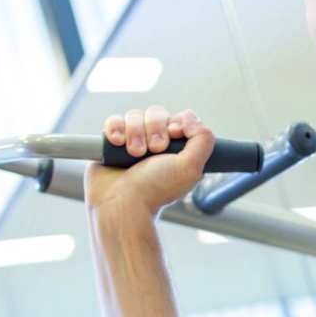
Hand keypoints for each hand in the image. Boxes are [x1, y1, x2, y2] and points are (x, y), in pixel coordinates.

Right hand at [83, 106, 214, 217]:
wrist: (122, 202)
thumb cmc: (155, 189)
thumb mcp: (190, 168)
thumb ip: (203, 141)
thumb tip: (192, 119)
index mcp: (178, 151)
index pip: (181, 119)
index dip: (177, 122)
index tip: (174, 135)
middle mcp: (157, 145)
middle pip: (157, 114)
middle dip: (155, 129)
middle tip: (154, 151)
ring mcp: (134, 142)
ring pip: (135, 116)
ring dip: (135, 132)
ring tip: (134, 154)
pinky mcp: (113, 142)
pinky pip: (114, 121)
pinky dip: (116, 129)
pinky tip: (118, 143)